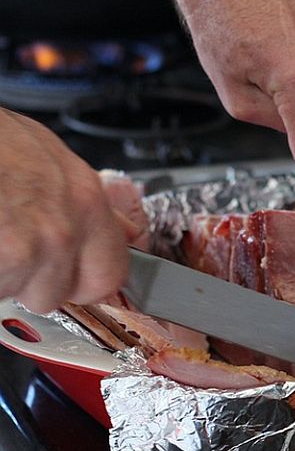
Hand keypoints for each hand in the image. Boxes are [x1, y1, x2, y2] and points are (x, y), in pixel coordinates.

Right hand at [0, 110, 128, 312]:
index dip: (81, 281)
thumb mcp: (52, 158)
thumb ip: (90, 204)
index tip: (66, 274)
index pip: (108, 276)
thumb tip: (126, 231)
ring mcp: (26, 250)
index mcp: (86, 202)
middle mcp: (63, 231)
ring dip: (0, 274)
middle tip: (9, 243)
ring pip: (13, 292)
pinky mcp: (1, 261)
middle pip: (54, 293)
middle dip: (29, 279)